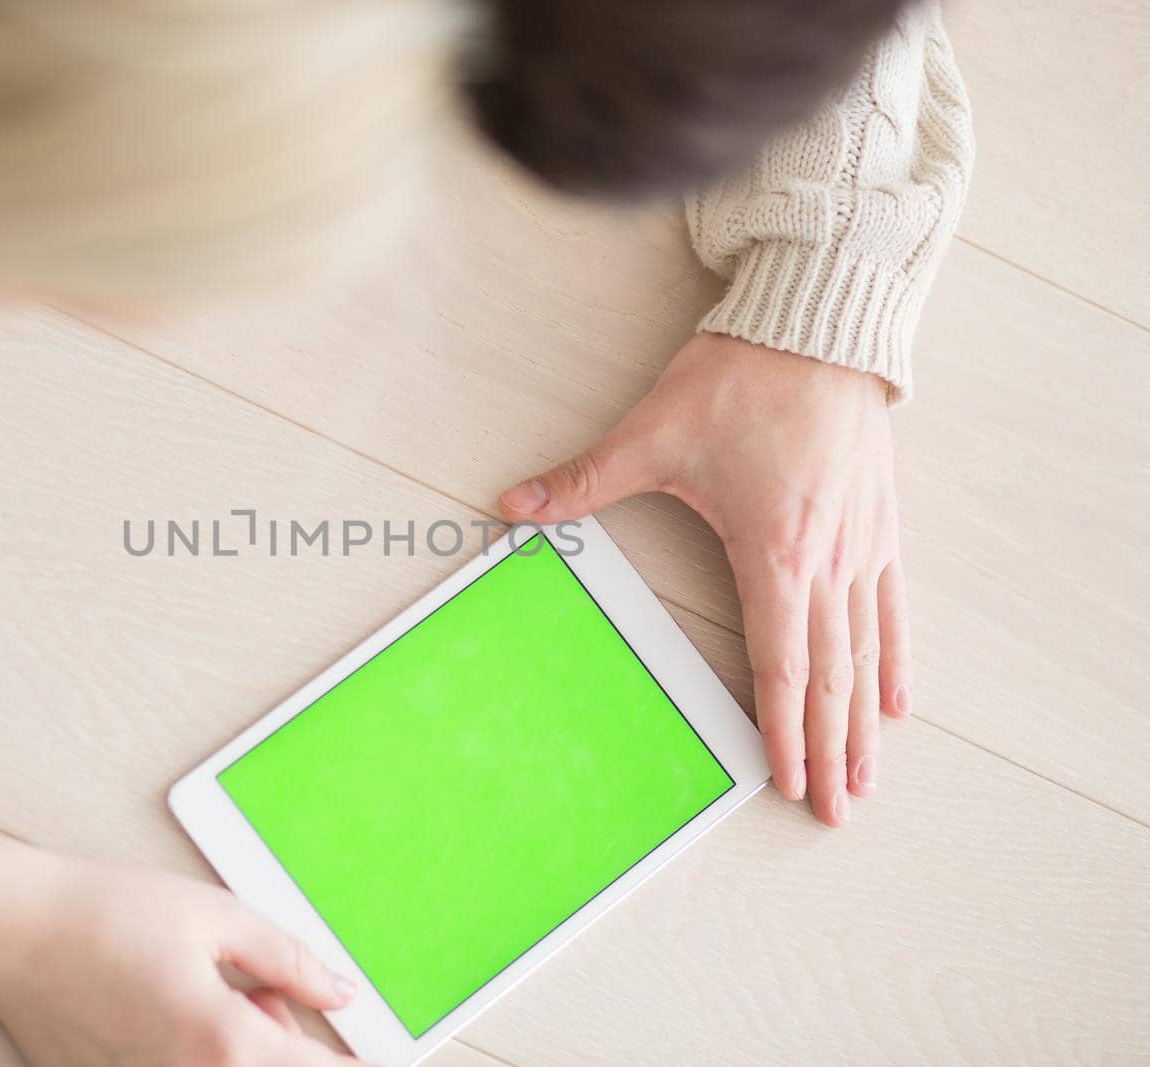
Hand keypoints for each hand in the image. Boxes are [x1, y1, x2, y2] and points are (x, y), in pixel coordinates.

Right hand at [0, 857, 361, 1066]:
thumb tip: (342, 993)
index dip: (349, 1066)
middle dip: (282, 1042)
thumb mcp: (217, 916)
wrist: (12, 933)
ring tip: (204, 993)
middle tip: (261, 994)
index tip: (371, 1057)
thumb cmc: (107, 913)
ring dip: (237, 1047)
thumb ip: (290, 961)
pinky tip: (166, 1013)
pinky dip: (193, 1053)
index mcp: (223, 1041)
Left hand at [499, 333, 909, 826]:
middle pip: (830, 676)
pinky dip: (896, 657)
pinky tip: (901, 698)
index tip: (788, 783)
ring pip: (866, 653)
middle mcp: (827, 561)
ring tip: (868, 775)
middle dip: (830, 748)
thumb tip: (510, 506)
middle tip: (833, 809)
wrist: (816, 326)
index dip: (783, 731)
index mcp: (774, 553)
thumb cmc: (741, 381)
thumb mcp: (652, 433)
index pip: (780, 666)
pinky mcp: (879, 524)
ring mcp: (861, 546)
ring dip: (866, 720)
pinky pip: (893, 607)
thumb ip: (581, 481)